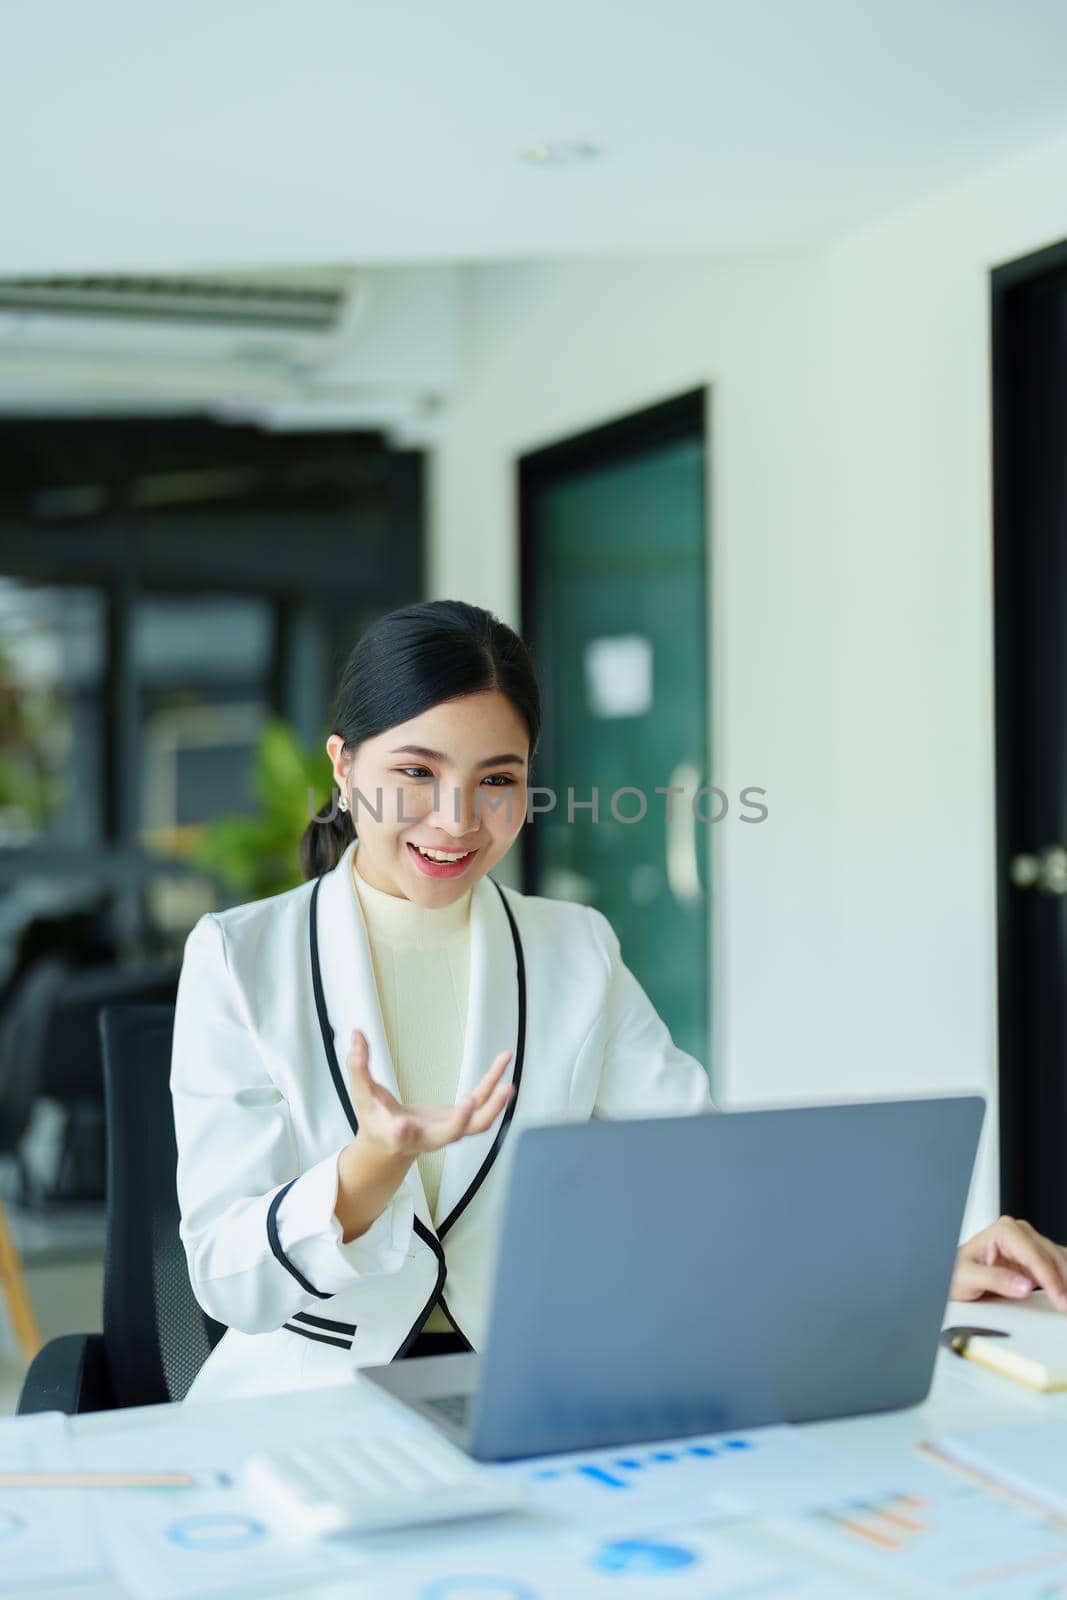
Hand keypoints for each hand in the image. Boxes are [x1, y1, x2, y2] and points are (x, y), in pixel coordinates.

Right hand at [346, 1029, 514, 1156]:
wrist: (392, 1145)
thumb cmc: (377, 1120)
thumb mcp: (361, 1095)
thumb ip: (358, 1067)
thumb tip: (357, 1035)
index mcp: (397, 1135)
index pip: (398, 1137)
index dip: (400, 1133)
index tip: (401, 1126)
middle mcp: (428, 1137)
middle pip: (449, 1135)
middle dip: (461, 1122)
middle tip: (468, 1104)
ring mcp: (449, 1130)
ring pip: (476, 1124)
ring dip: (493, 1105)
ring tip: (507, 1083)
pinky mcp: (462, 1118)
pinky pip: (483, 1102)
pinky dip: (494, 1083)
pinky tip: (504, 1060)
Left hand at [950, 1215, 1066, 1310]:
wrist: (953, 1275)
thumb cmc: (956, 1272)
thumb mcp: (968, 1278)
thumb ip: (995, 1280)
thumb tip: (1024, 1285)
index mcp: (1003, 1231)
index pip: (1034, 1255)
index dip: (1050, 1279)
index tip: (1059, 1298)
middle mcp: (1019, 1233)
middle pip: (1052, 1256)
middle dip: (1064, 1282)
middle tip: (1066, 1305)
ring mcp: (1029, 1244)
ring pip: (1060, 1260)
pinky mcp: (1036, 1259)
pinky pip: (1058, 1265)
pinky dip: (1064, 1279)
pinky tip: (1066, 1292)